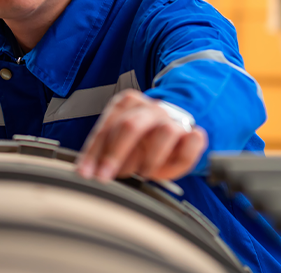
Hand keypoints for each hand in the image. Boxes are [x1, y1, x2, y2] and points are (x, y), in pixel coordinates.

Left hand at [77, 89, 206, 182]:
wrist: (176, 132)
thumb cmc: (143, 140)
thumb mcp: (121, 143)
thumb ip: (105, 152)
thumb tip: (86, 172)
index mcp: (128, 104)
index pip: (107, 127)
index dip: (94, 152)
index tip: (86, 173)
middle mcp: (151, 108)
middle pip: (131, 125)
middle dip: (115, 154)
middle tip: (105, 176)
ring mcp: (174, 119)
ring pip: (164, 132)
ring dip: (149, 158)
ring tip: (142, 173)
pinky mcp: (195, 134)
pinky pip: (192, 142)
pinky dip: (180, 158)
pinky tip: (167, 167)